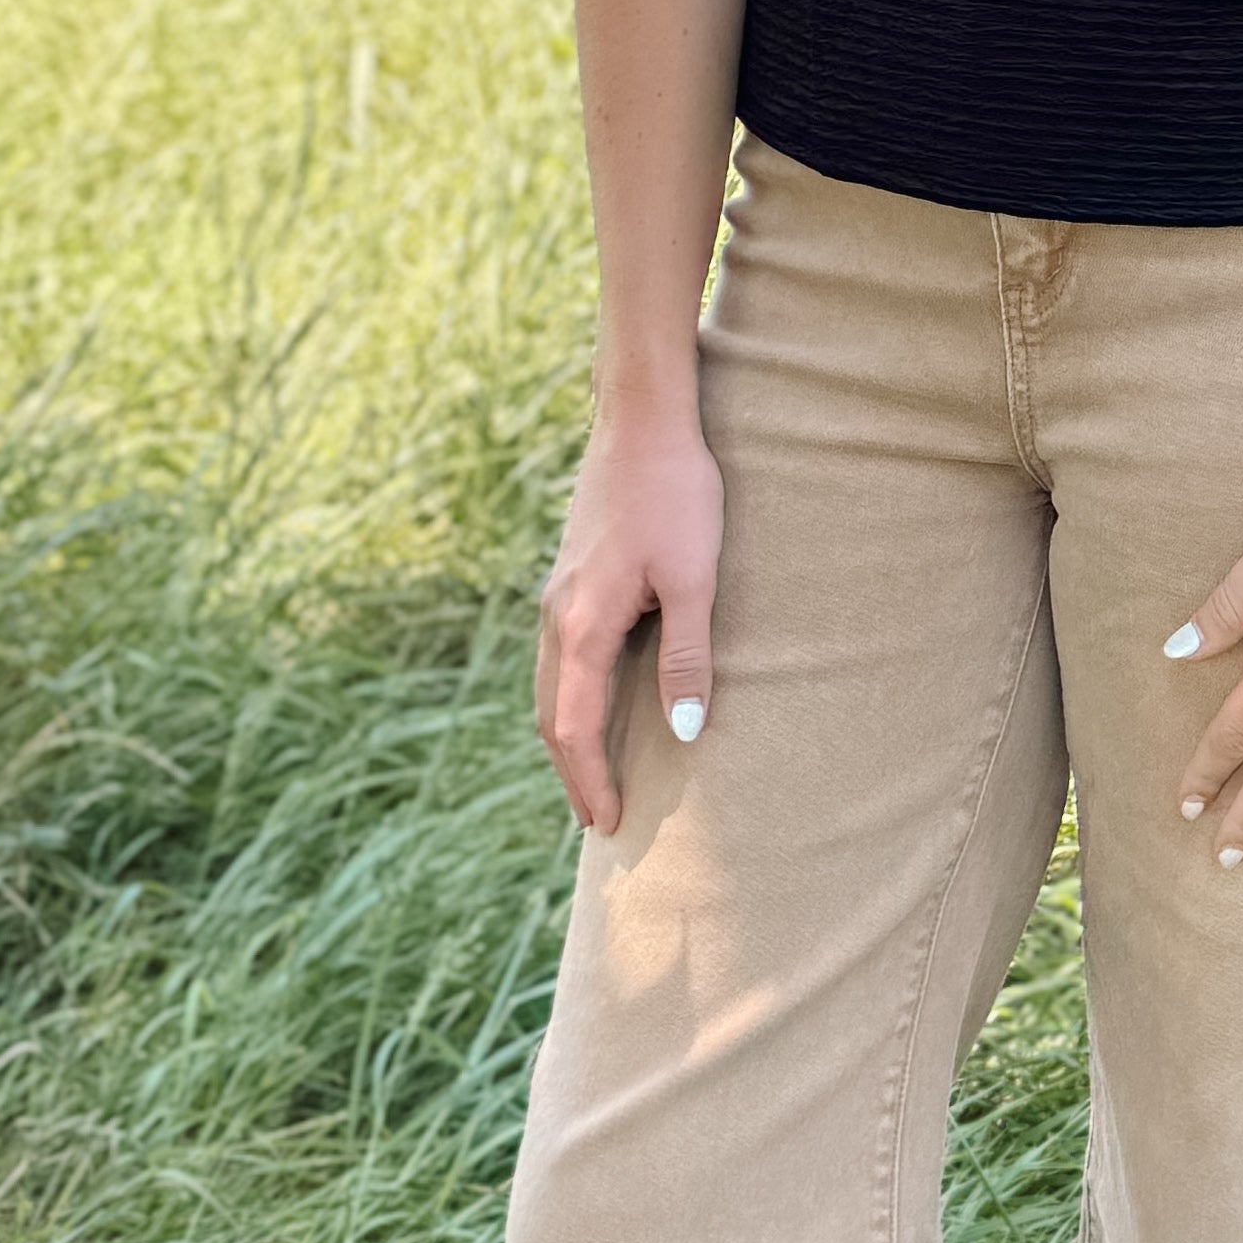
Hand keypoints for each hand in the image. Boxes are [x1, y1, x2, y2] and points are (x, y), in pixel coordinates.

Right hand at [537, 405, 723, 834]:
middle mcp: (557, 615)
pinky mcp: (570, 575)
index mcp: (582, 625)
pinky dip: (567, 696)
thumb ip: (688, 658)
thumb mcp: (694, 580)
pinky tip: (591, 700)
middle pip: (549, 715)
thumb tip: (683, 731)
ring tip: (592, 775)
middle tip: (597, 818)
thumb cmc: (676, 495)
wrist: (643, 419)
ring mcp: (558, 594)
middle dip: (571, 771)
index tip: (608, 823)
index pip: (573, 728)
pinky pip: (557, 656)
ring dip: (566, 736)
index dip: (589, 780)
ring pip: (547, 685)